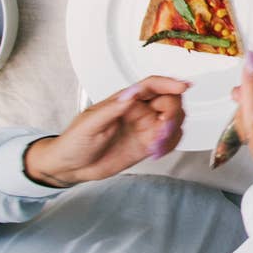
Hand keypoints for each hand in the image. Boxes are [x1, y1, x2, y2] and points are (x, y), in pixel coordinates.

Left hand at [23, 76, 187, 186]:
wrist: (70, 168)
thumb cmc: (74, 142)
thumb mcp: (89, 124)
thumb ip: (112, 109)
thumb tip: (132, 94)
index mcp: (125, 100)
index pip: (151, 85)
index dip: (168, 84)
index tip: (182, 87)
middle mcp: (138, 111)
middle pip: (169, 100)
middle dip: (173, 110)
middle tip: (165, 125)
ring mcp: (144, 127)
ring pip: (173, 119)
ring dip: (174, 128)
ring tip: (159, 142)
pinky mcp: (147, 144)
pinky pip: (169, 139)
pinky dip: (171, 142)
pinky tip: (161, 149)